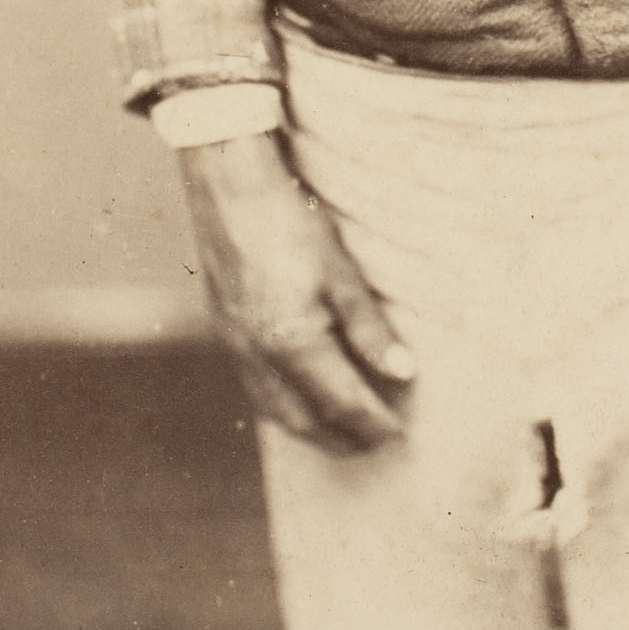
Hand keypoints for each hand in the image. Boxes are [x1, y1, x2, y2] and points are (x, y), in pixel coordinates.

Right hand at [178, 131, 413, 451]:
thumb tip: (403, 371)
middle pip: (306, 421)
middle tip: (378, 441)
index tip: (400, 432)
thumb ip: (370, 328)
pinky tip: (302, 401)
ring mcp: (236, 349)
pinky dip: (284, 410)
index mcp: (292, 343)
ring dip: (313, 431)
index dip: (372, 423)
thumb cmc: (290, 222)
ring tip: (345, 433)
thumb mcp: (341, 272)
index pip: (341, 404)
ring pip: (276, 413)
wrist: (228, 188)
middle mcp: (259, 357)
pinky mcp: (225, 335)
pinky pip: (256, 392)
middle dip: (344, 439)